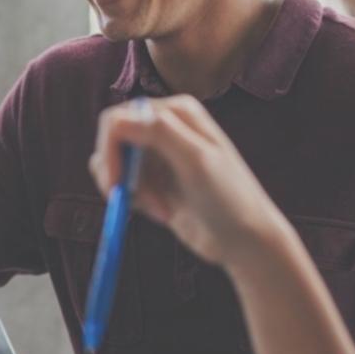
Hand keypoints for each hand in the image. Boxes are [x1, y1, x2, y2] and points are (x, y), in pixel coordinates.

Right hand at [89, 95, 290, 265]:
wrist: (245, 240)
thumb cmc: (230, 199)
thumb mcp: (196, 161)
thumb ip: (159, 133)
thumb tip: (118, 119)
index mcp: (176, 112)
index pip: (119, 119)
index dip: (110, 150)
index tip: (116, 183)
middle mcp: (165, 127)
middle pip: (112, 141)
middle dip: (116, 173)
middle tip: (124, 200)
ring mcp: (159, 155)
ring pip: (115, 165)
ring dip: (130, 192)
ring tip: (161, 210)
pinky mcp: (154, 181)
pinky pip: (124, 185)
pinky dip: (134, 202)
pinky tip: (163, 213)